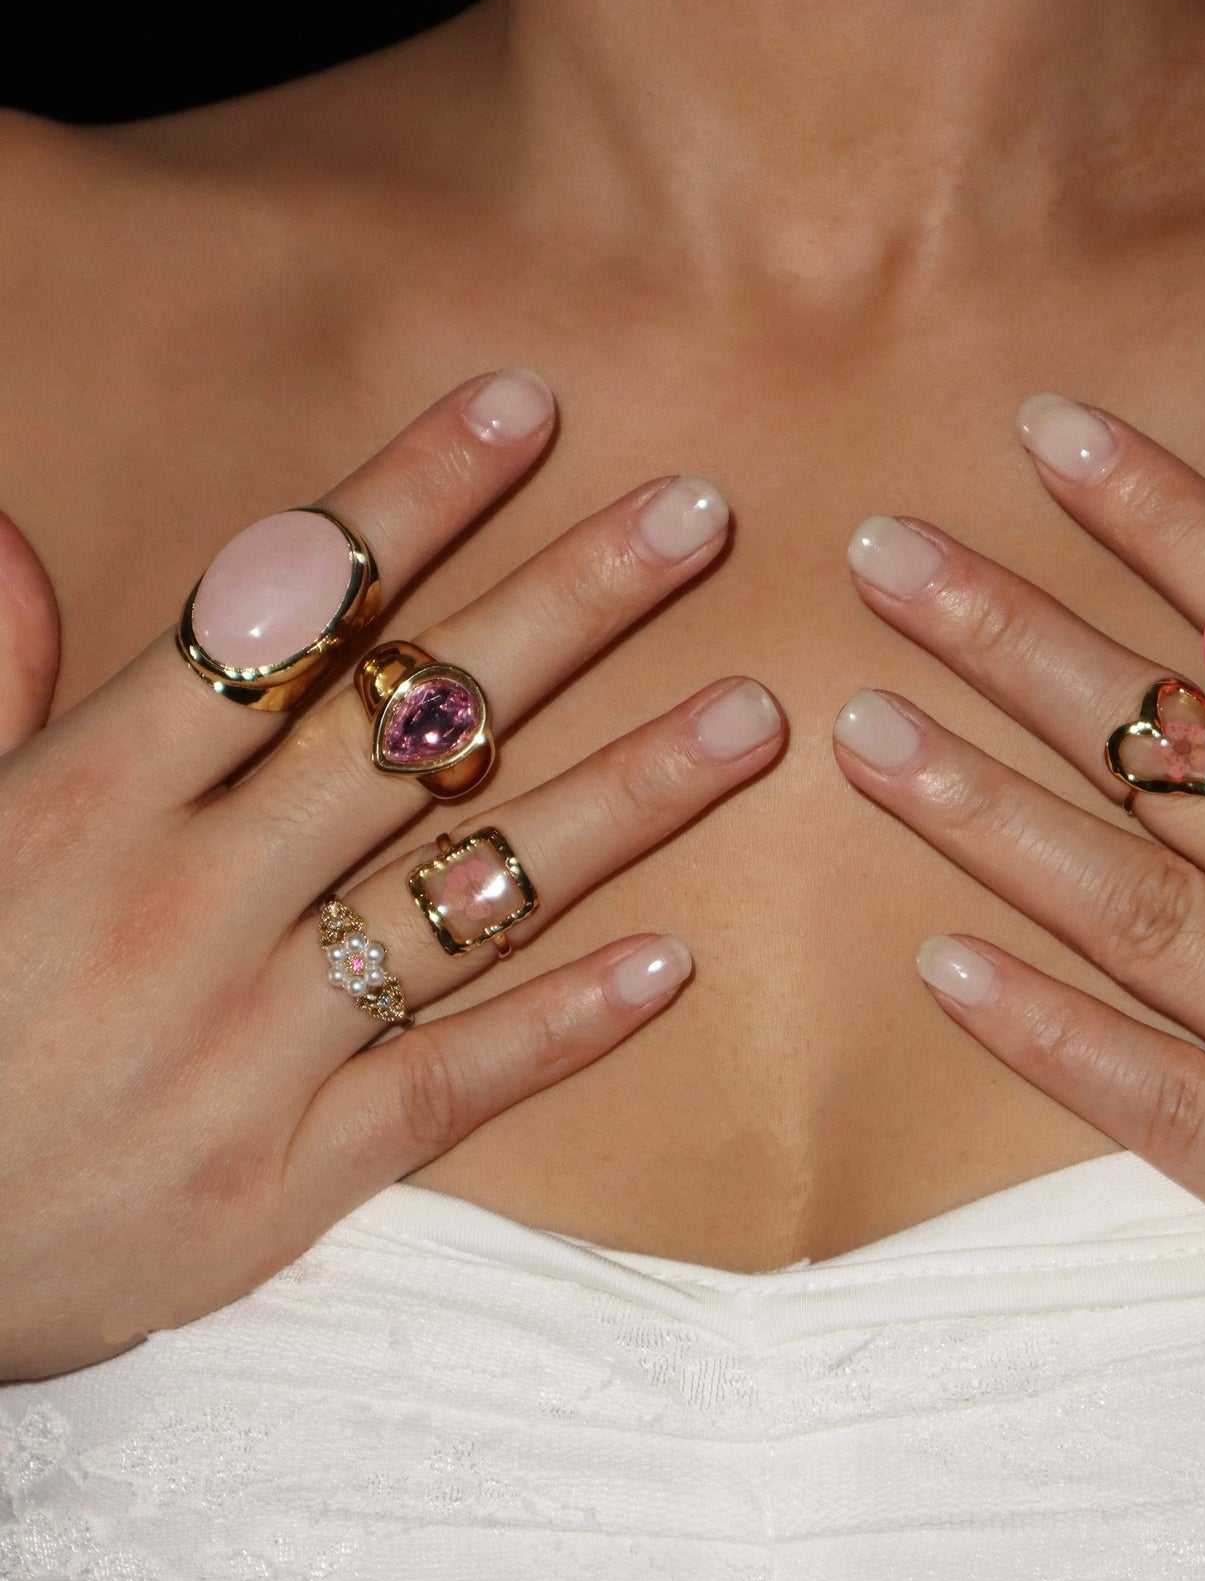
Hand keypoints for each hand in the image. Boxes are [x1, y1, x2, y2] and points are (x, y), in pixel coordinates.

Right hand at [0, 371, 783, 1380]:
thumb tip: (4, 529)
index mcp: (81, 804)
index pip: (281, 614)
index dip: (407, 500)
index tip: (522, 408)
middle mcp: (186, 906)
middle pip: (413, 726)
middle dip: (565, 606)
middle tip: (698, 518)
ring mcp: (250, 1046)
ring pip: (472, 891)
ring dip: (625, 798)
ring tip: (754, 719)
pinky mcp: (287, 1173)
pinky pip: (454, 1081)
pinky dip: (563, 1022)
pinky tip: (673, 960)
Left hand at [835, 396, 1204, 1385]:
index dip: (1170, 525)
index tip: (1047, 438)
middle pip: (1181, 754)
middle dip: (1022, 644)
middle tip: (884, 557)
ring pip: (1139, 909)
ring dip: (989, 814)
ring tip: (862, 732)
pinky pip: (1157, 1100)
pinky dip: (1047, 1032)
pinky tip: (938, 965)